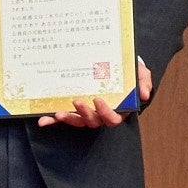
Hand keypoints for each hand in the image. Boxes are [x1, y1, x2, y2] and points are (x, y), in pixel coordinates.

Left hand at [37, 63, 154, 131]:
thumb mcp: (139, 74)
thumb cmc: (128, 73)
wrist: (114, 66)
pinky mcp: (73, 109)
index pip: (113, 118)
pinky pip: (64, 117)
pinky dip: (53, 120)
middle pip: (93, 122)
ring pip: (77, 121)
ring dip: (68, 119)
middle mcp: (100, 114)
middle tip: (76, 101)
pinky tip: (43, 120)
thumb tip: (145, 94)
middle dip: (84, 114)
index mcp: (117, 109)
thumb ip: (143, 82)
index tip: (98, 99)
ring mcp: (86, 112)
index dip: (106, 112)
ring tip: (57, 113)